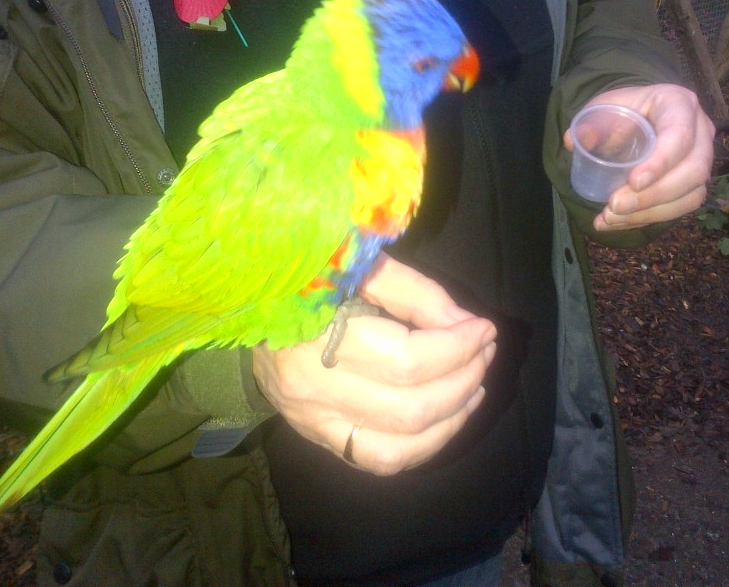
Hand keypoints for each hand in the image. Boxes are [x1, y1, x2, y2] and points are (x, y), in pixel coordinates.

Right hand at [252, 254, 495, 475]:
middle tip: (484, 352)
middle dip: (463, 381)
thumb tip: (467, 324)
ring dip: (450, 422)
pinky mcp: (318, 437)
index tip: (484, 328)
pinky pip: (376, 460)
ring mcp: (312, 421)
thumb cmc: (309, 276)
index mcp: (316, 337)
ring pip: (396, 449)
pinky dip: (421, 447)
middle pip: (409, 409)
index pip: (407, 361)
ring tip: (474, 388)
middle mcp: (312, 389)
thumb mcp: (361, 268)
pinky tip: (444, 418)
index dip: (457, 348)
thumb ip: (416, 293)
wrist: (244, 305)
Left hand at [564, 84, 713, 230]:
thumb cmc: (626, 110)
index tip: (633, 182)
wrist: (641, 116)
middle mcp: (700, 132)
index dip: (661, 162)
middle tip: (614, 205)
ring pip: (691, 195)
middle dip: (653, 195)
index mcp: (679, 104)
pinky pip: (681, 208)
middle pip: (693, 171)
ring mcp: (702, 160)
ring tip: (610, 218)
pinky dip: (648, 219)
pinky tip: (618, 222)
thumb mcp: (605, 107)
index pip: (680, 134)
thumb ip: (590, 122)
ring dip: (649, 213)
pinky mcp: (695, 184)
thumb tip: (573, 142)